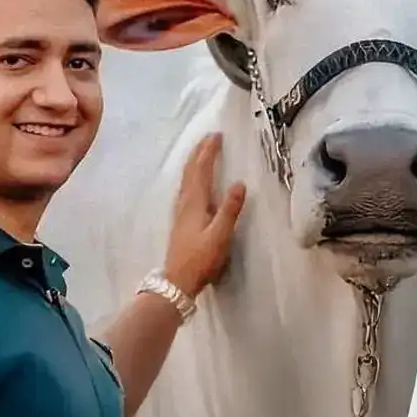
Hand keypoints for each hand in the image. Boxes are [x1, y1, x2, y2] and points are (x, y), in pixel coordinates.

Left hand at [163, 133, 246, 296]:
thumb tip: (240, 184)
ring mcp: (180, 211)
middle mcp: (185, 203)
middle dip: (199, 152)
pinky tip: (193, 183)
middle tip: (210, 138)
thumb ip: (229, 210)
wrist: (177, 281)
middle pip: (190, 171)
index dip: (208, 152)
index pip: (201, 170)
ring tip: (202, 152)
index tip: (217, 136)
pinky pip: (186, 188)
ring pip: (186, 179)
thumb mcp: (220, 236)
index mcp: (195, 203)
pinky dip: (191, 176)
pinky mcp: (181, 220)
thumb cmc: (200, 260)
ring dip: (194, 163)